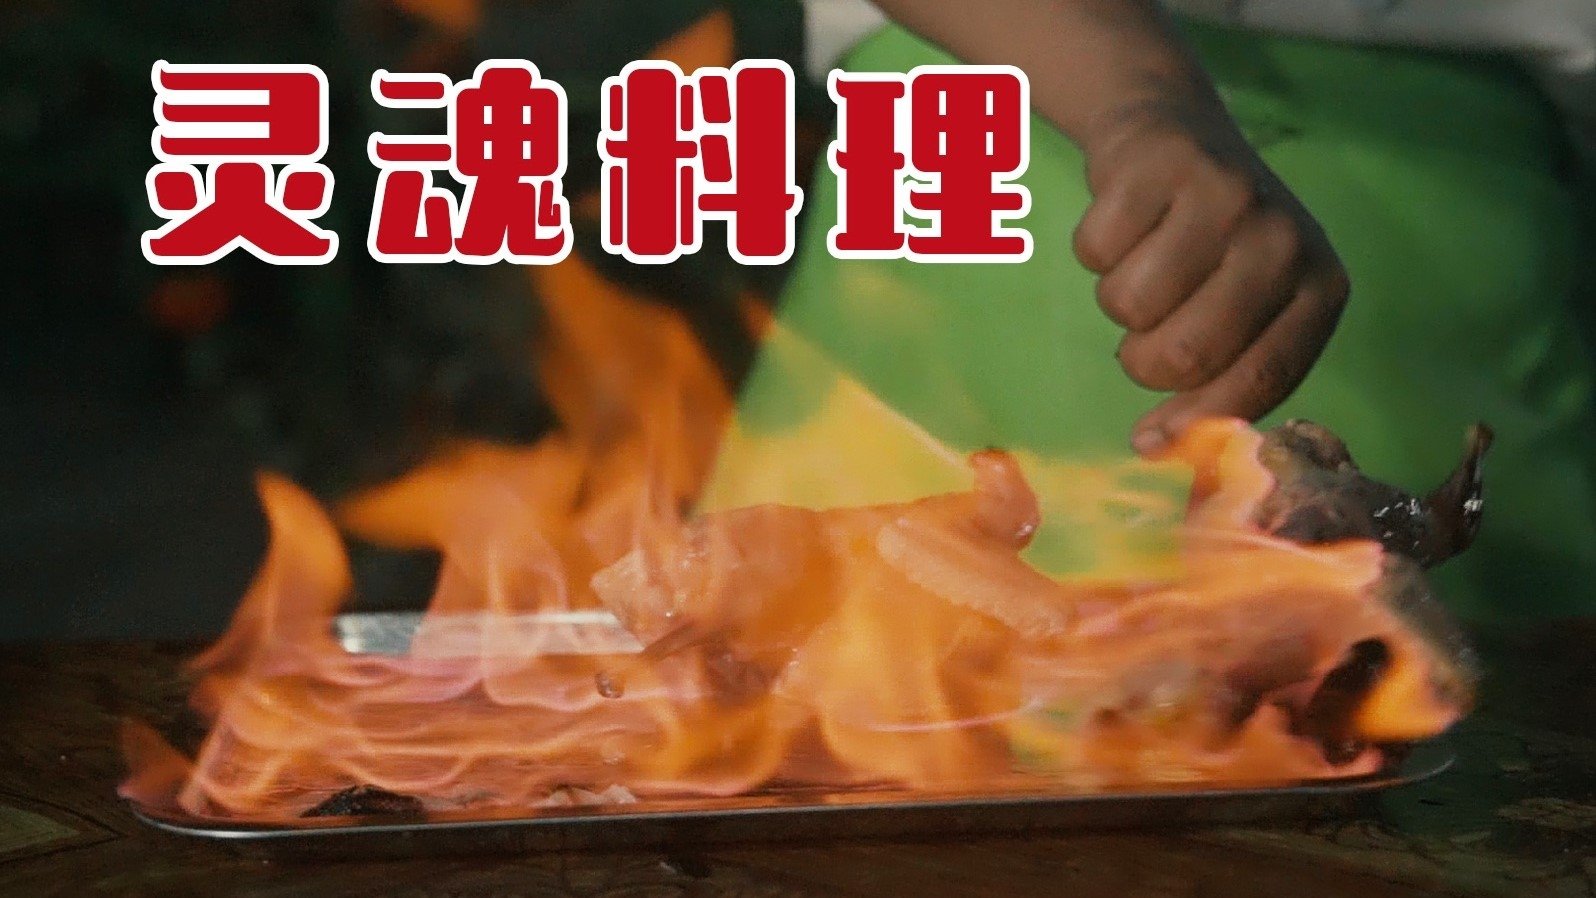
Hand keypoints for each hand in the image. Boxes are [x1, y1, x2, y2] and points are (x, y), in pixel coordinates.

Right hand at [1072, 93, 1349, 455]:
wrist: (1171, 129)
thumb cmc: (1209, 245)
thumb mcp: (1243, 308)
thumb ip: (1221, 380)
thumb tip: (1155, 449)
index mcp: (1320, 285)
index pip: (1260, 379)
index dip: (1198, 420)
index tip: (1150, 440)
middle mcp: (1283, 237)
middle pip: (1186, 353)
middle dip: (1145, 359)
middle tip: (1146, 331)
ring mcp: (1224, 194)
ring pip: (1130, 304)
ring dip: (1118, 299)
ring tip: (1144, 262)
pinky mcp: (1160, 163)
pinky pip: (1095, 250)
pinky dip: (1095, 247)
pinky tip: (1127, 219)